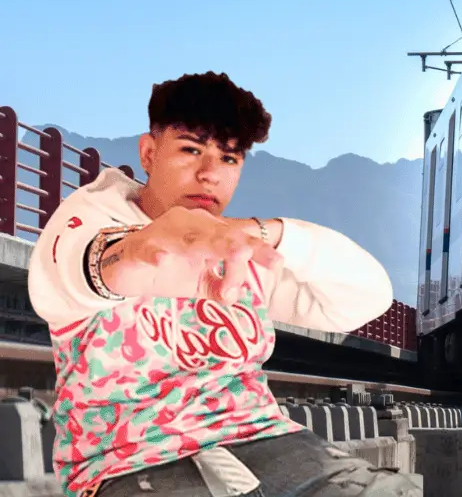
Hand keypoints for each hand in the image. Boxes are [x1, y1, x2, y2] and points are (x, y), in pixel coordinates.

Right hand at [100, 207, 283, 304]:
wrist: (125, 269)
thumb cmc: (168, 270)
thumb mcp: (199, 282)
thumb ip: (219, 287)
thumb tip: (236, 296)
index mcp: (206, 230)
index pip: (237, 238)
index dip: (257, 249)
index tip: (277, 263)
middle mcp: (188, 225)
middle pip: (218, 237)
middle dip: (235, 248)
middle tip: (249, 255)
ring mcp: (163, 234)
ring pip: (190, 240)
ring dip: (207, 246)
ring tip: (229, 252)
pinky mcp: (140, 247)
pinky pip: (149, 250)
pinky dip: (155, 255)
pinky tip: (161, 261)